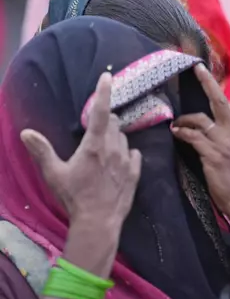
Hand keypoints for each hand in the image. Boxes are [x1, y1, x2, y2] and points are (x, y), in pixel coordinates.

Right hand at [20, 72, 141, 225]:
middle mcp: (114, 149)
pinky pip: (134, 154)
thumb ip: (42, 151)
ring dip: (115, 139)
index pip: (101, 112)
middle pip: (114, 124)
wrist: (98, 222)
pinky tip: (119, 162)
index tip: (107, 76)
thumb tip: (26, 132)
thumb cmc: (74, 197)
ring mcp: (127, 160)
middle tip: (94, 133)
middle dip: (106, 122)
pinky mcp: (135, 172)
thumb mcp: (54, 174)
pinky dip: (127, 154)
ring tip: (103, 153)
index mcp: (94, 145)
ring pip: (124, 138)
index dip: (103, 92)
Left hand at [171, 63, 229, 214]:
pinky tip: (175, 133)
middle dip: (207, 82)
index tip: (205, 75)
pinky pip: (193, 136)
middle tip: (197, 68)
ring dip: (184, 119)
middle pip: (219, 101)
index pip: (226, 107)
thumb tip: (209, 130)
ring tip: (175, 124)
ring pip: (200, 120)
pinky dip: (182, 132)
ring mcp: (224, 143)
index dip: (214, 92)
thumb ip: (227, 140)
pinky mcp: (213, 154)